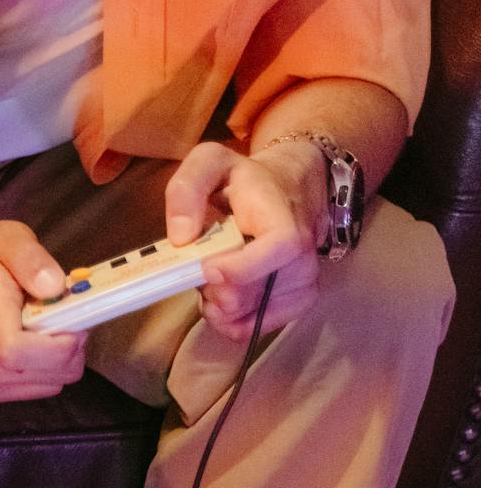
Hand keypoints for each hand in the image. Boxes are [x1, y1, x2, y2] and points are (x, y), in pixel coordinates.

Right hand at [0, 212, 84, 402]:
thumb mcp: (6, 239)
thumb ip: (32, 259)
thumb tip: (54, 286)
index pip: (19, 352)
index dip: (61, 345)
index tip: (76, 324)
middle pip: (46, 373)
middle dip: (71, 347)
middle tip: (64, 318)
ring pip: (49, 385)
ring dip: (61, 359)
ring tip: (46, 329)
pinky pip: (38, 391)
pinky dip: (48, 371)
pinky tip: (36, 346)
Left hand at [166, 141, 320, 337]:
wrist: (288, 183)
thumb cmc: (243, 178)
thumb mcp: (208, 162)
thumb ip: (187, 190)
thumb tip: (181, 236)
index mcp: (280, 213)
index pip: (282, 245)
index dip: (244, 267)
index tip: (208, 270)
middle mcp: (303, 247)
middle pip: (262, 289)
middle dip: (218, 291)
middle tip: (199, 272)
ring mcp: (305, 274)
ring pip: (260, 311)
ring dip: (224, 308)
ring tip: (210, 284)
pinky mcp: (300, 294)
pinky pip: (267, 323)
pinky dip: (237, 324)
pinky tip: (220, 308)